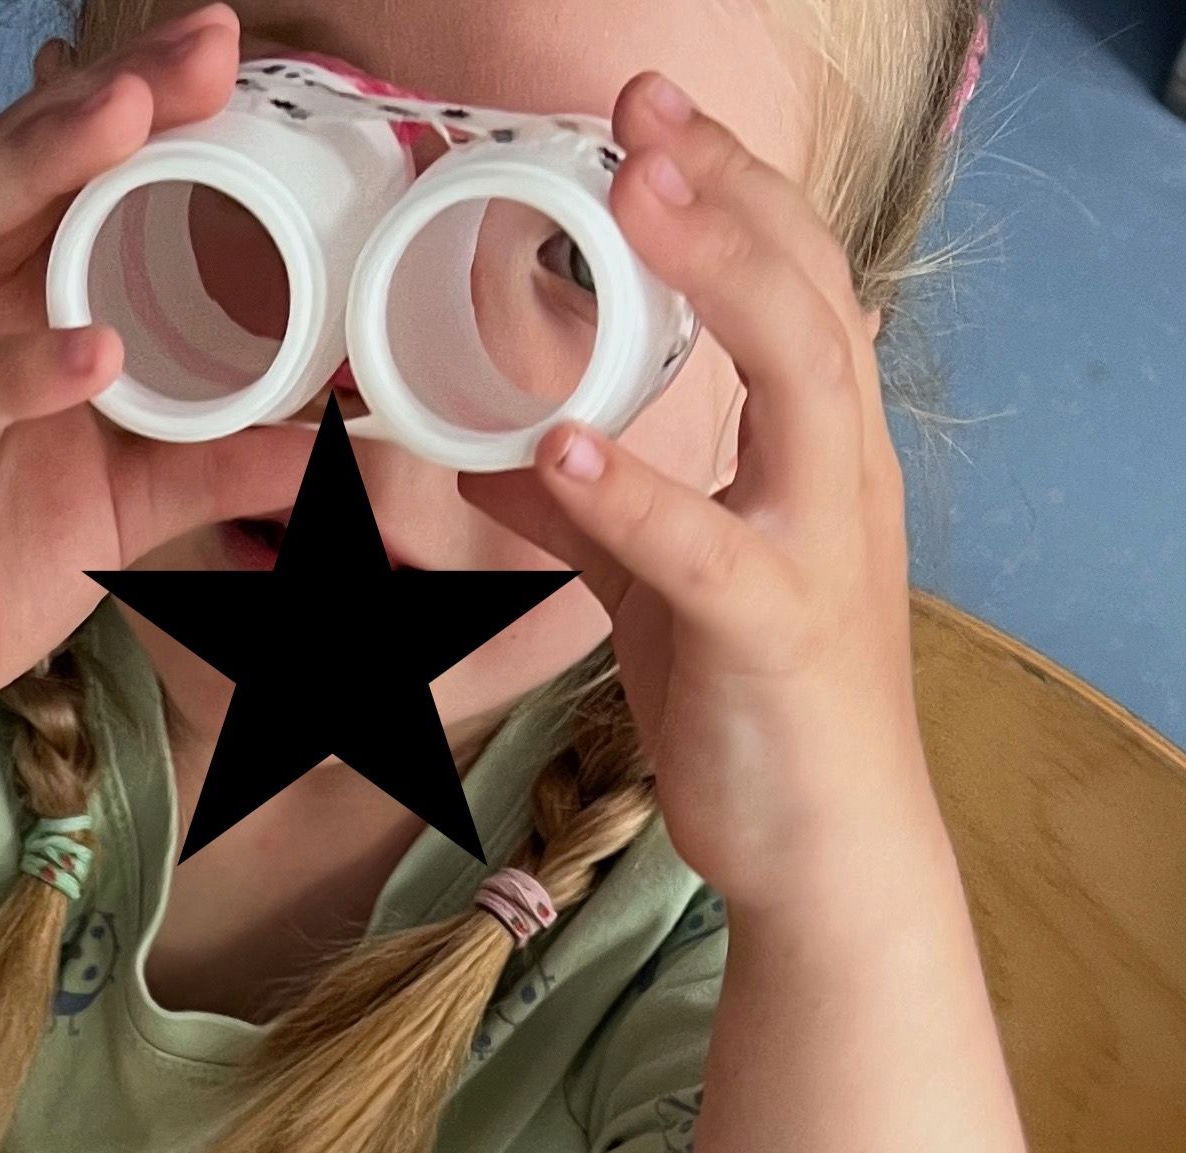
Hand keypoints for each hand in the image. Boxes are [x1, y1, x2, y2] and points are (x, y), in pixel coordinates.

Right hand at [0, 2, 317, 762]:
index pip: (75, 179)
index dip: (151, 111)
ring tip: (130, 121)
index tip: (236, 63)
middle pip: (18, 167)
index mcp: (11, 299)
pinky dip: (13, 370)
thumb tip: (337, 437)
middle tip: (204, 49)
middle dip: (109, 97)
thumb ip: (227, 458)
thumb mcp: (140, 499)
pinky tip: (91, 346)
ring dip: (40, 168)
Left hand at [460, 73, 937, 913]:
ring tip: (634, 197)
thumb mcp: (666, 593)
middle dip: (728, 189)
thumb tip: (503, 455)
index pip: (797, 283)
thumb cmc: (758, 712)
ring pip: (800, 377)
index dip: (732, 189)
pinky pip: (704, 549)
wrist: (828, 852)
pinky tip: (556, 447)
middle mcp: (838, 480)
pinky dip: (633, 493)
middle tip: (641, 111)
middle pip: (811, 291)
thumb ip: (598, 516)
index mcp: (820, 456)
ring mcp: (818, 551)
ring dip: (717, 276)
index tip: (650, 118)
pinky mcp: (774, 636)